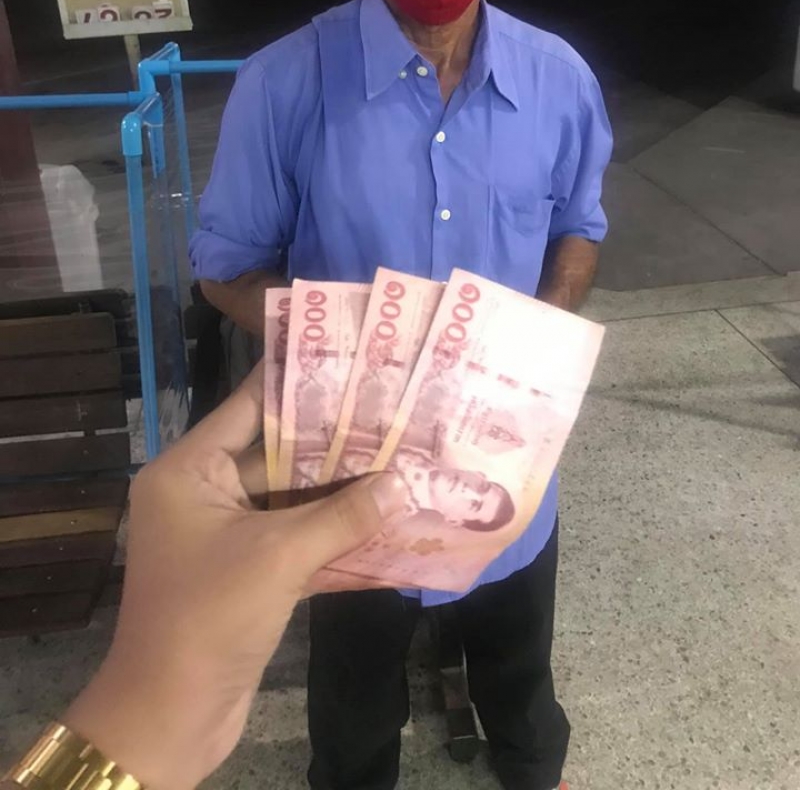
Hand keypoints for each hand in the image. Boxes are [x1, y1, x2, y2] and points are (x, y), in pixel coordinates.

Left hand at [63, 364, 406, 789]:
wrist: (171, 716)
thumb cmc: (210, 615)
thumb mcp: (279, 556)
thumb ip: (343, 515)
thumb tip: (406, 482)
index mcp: (189, 470)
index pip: (248, 406)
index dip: (298, 383)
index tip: (351, 360)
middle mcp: (203, 492)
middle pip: (276, 452)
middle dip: (335, 441)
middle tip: (394, 412)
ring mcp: (224, 534)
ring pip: (291, 498)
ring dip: (342, 490)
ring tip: (402, 459)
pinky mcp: (245, 572)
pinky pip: (294, 537)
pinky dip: (333, 533)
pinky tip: (386, 521)